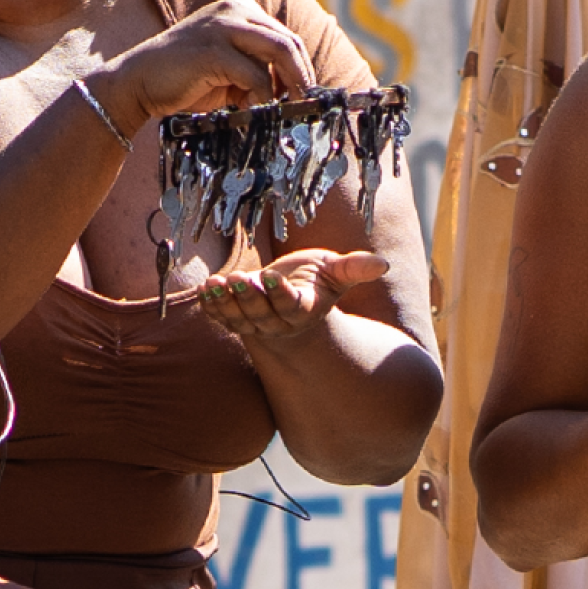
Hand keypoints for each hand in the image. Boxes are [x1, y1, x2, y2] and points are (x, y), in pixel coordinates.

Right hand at [99, 1, 313, 130]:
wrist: (139, 82)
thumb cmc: (185, 80)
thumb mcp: (229, 67)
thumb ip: (257, 68)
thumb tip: (294, 91)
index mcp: (241, 10)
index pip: (286, 37)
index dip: (301, 69)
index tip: (304, 97)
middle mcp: (236, 10)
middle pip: (289, 42)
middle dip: (302, 78)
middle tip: (303, 107)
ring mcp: (224, 27)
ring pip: (279, 52)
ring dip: (288, 86)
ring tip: (282, 111)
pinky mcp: (214, 50)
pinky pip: (255, 75)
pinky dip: (260, 97)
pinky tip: (249, 111)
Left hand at [193, 247, 393, 358]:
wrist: (292, 298)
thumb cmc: (316, 282)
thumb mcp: (336, 272)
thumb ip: (355, 268)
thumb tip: (384, 264)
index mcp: (304, 310)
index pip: (291, 306)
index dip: (281, 295)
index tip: (272, 278)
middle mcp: (278, 322)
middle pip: (262, 314)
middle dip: (248, 297)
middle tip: (237, 279)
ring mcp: (255, 324)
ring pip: (239, 318)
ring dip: (225, 303)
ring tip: (214, 284)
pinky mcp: (236, 319)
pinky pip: (222, 317)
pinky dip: (211, 307)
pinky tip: (204, 291)